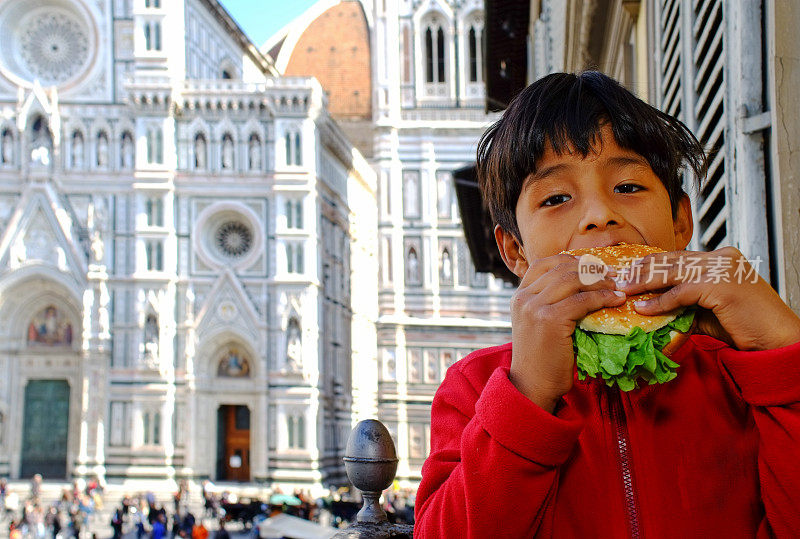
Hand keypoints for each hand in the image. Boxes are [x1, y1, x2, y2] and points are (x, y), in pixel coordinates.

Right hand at [510, 254, 626, 412]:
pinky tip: (616, 300)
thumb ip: (548, 304)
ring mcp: (535, 308)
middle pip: (561, 269)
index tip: (591, 266)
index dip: (570, 260)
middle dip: (591, 269)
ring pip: (573, 280)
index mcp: (519, 296)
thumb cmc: (541, 358)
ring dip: (600, 281)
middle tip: (612, 276)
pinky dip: (603, 297)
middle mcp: (524, 298)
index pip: (544, 263)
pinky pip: (583, 300)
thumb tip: (580, 286)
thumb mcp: (537, 324)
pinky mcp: (550, 320)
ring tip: (616, 287)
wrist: (532, 385)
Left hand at [616, 246, 799, 350]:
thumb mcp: (708, 309)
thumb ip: (684, 302)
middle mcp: (722, 257)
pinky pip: (681, 292)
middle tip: (619, 278)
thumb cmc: (745, 326)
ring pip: (672, 272)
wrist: (777, 339)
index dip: (651, 263)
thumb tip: (652, 307)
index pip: (678, 256)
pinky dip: (660, 301)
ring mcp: (722, 268)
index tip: (629, 271)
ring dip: (644, 282)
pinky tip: (643, 308)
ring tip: (624, 289)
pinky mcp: (720, 285)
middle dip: (642, 269)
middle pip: (671, 260)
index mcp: (721, 257)